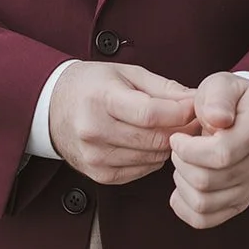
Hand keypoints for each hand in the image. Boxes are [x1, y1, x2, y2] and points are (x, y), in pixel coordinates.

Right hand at [49, 61, 197, 185]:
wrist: (52, 107)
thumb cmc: (92, 85)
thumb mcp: (126, 73)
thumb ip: (163, 87)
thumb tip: (196, 99)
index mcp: (101, 99)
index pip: (149, 114)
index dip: (179, 112)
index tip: (195, 107)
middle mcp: (95, 130)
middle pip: (154, 139)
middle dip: (181, 130)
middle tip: (192, 120)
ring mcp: (96, 157)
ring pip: (153, 158)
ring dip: (168, 146)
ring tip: (171, 129)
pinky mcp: (100, 175)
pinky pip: (143, 171)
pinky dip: (153, 158)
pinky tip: (149, 142)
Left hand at [169, 72, 248, 229]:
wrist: (247, 115)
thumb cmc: (230, 99)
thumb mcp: (223, 84)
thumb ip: (218, 97)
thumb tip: (217, 118)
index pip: (220, 154)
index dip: (189, 149)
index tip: (177, 137)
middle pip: (207, 181)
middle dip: (181, 163)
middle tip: (178, 147)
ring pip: (204, 204)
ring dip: (182, 183)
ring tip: (182, 163)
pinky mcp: (238, 202)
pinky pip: (206, 219)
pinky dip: (184, 208)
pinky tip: (180, 187)